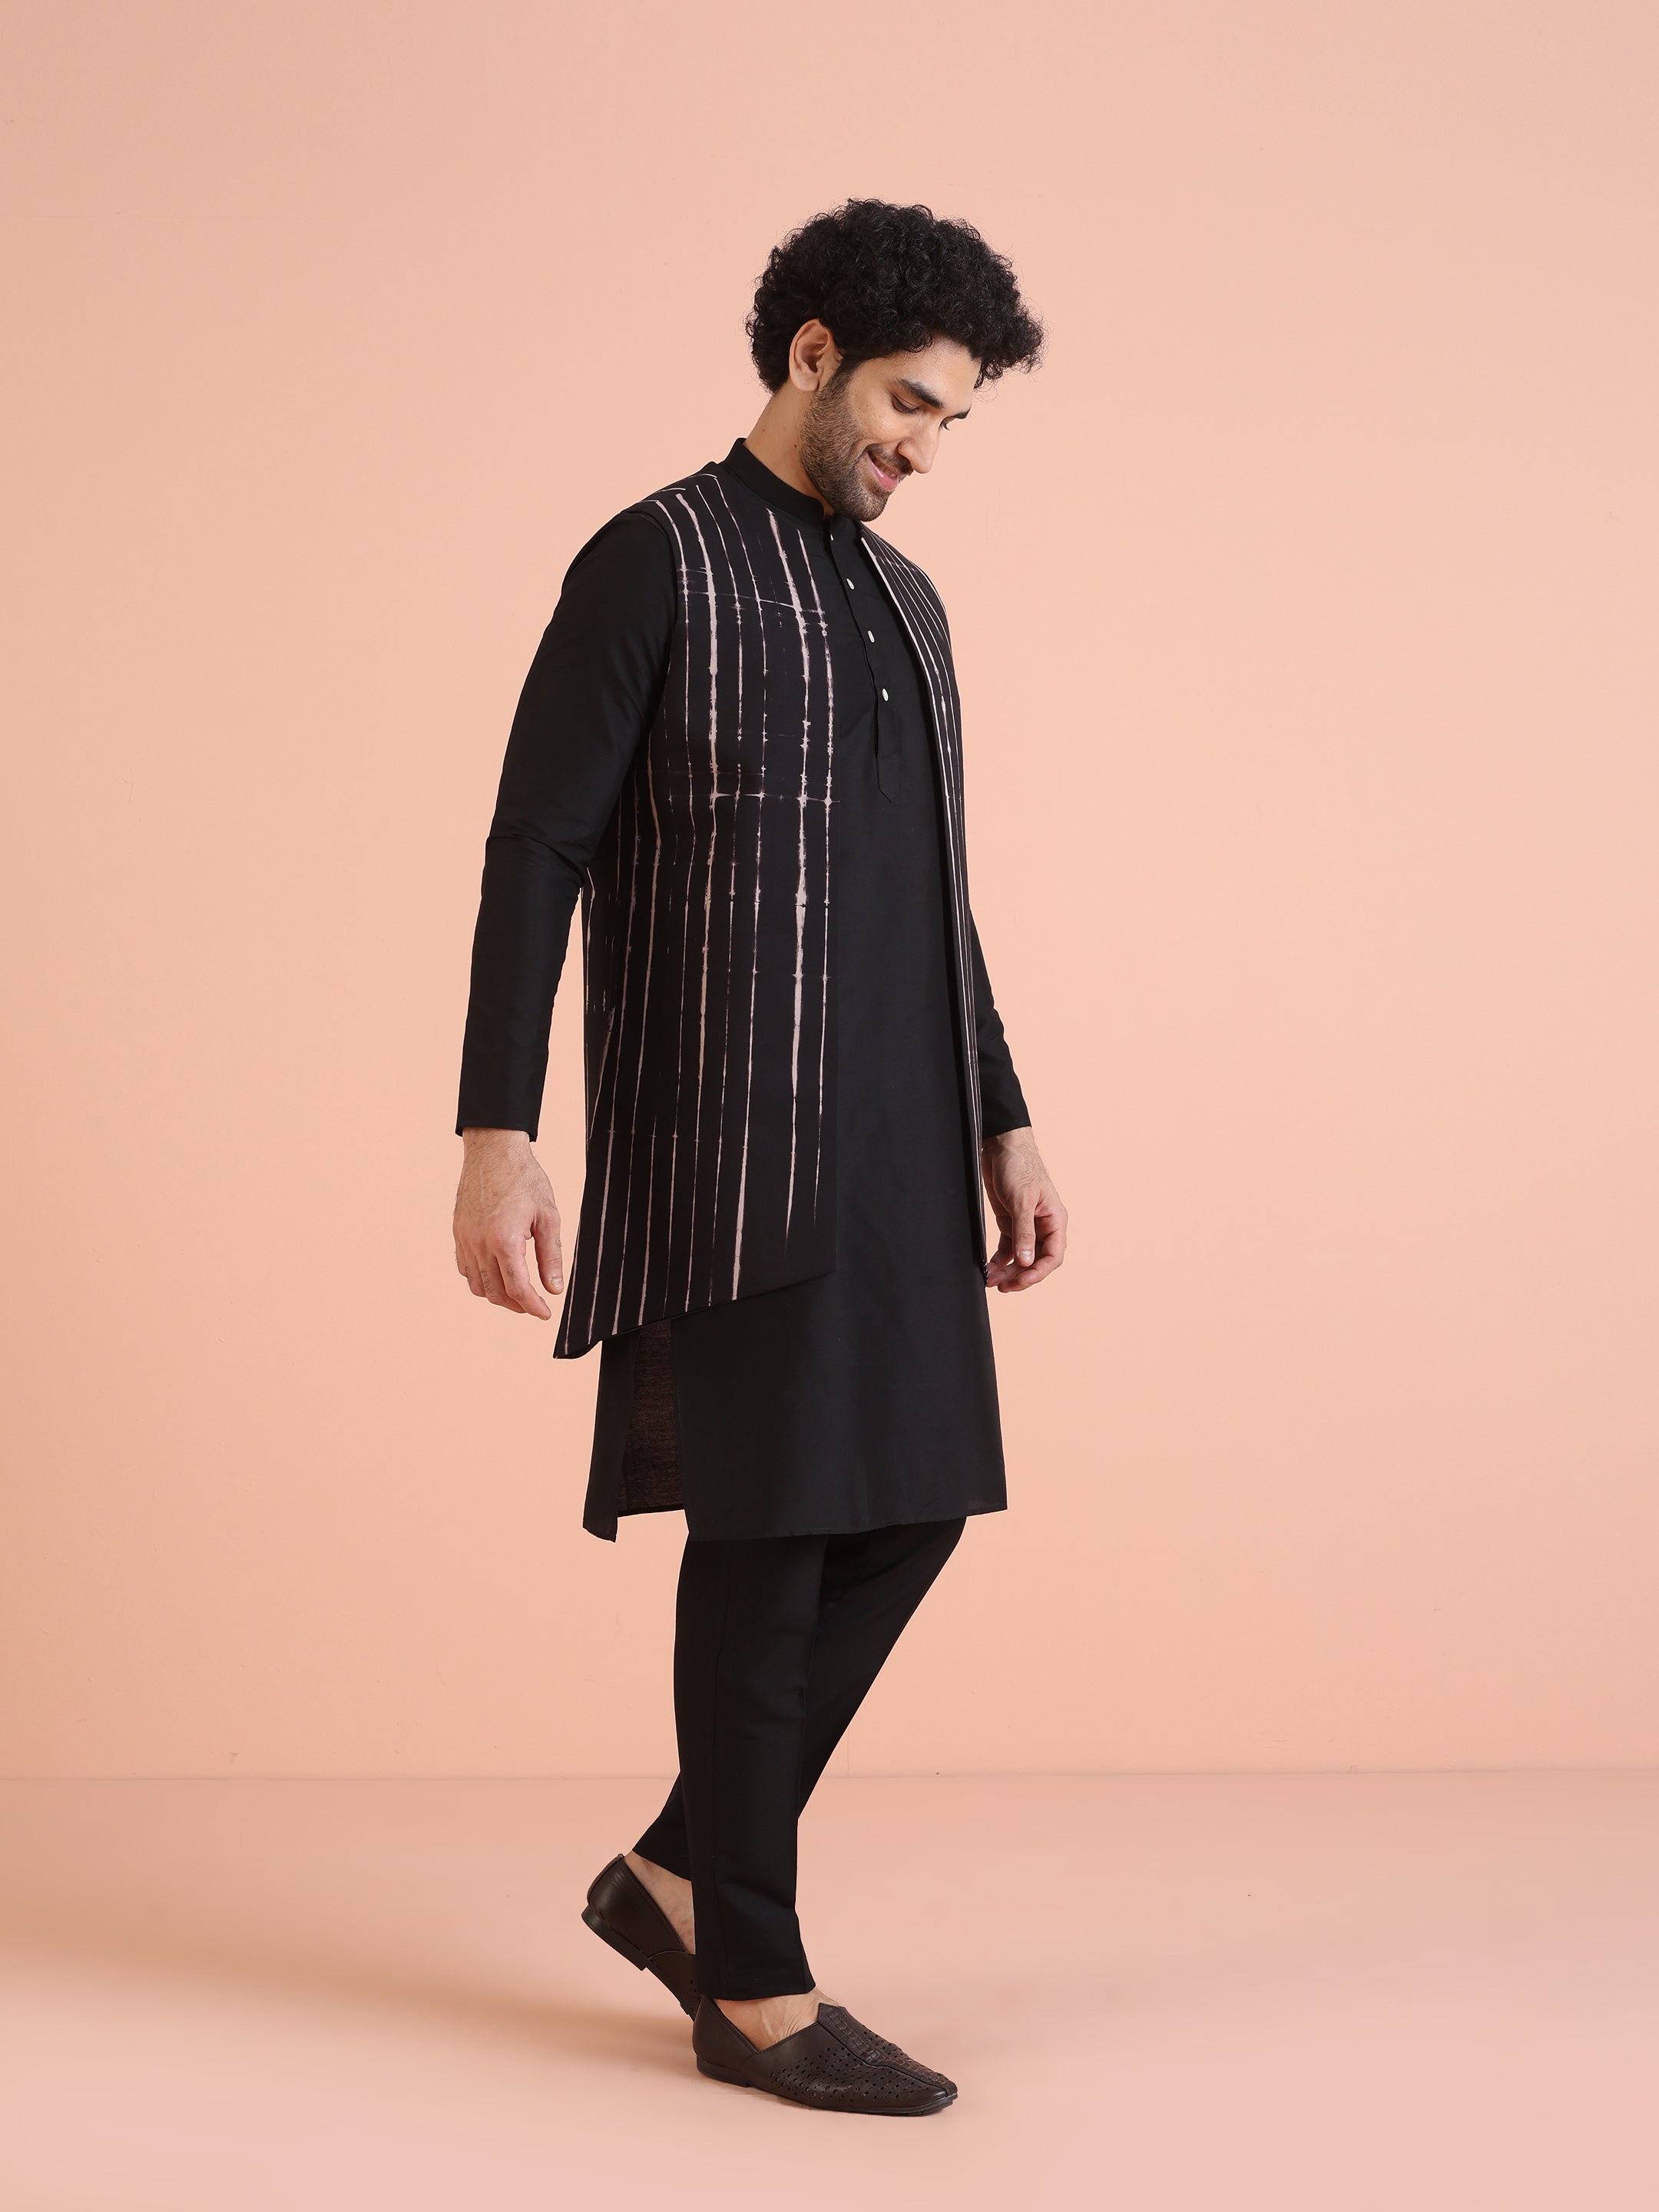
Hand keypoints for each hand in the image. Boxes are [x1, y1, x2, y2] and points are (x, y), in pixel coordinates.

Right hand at [453, 1128, 563, 1317]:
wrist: (493, 1150)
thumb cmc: (524, 1178)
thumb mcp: (548, 1216)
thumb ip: (551, 1256)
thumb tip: (554, 1288)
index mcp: (505, 1240)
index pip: (518, 1289)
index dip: (533, 1307)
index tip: (545, 1314)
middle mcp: (480, 1243)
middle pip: (497, 1292)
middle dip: (518, 1305)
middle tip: (534, 1305)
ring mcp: (465, 1239)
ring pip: (478, 1285)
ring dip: (498, 1296)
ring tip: (517, 1293)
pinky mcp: (458, 1232)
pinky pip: (465, 1268)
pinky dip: (480, 1280)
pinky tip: (497, 1274)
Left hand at [981, 1127, 1066, 1293]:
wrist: (1001, 1146)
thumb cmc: (1019, 1167)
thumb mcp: (1022, 1201)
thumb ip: (1024, 1232)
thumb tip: (1026, 1262)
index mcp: (1055, 1220)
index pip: (1053, 1256)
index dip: (1038, 1273)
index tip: (1020, 1282)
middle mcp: (1043, 1225)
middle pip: (1037, 1261)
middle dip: (1021, 1276)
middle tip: (1003, 1287)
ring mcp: (1026, 1225)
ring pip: (1021, 1257)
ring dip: (1008, 1271)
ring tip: (992, 1281)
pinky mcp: (1009, 1222)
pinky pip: (1007, 1248)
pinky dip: (999, 1260)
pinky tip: (989, 1269)